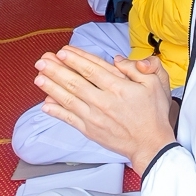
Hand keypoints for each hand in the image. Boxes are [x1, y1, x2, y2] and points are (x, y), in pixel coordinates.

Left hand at [33, 45, 177, 169]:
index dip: (76, 59)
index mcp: (119, 87)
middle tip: (42, 60)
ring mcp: (94, 117)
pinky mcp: (90, 130)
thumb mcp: (157, 83)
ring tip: (39, 77)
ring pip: (69, 99)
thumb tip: (118, 59)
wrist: (150, 144)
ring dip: (52, 87)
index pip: (92, 69)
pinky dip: (56, 112)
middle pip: (75, 82)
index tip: (62, 51)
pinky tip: (45, 104)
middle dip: (56, 70)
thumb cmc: (154, 113)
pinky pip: (69, 119)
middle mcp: (103, 101)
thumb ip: (139, 68)